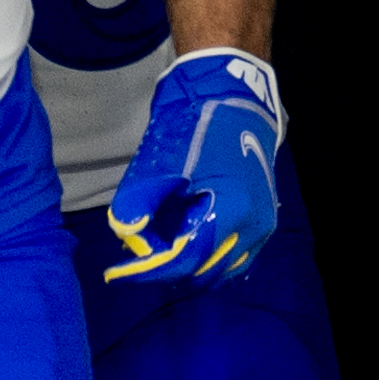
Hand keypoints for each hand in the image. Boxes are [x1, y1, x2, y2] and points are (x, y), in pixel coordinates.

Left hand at [105, 49, 283, 292]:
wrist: (236, 106)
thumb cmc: (196, 130)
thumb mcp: (160, 163)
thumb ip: (138, 200)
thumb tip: (124, 234)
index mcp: (232, 210)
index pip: (185, 259)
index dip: (147, 271)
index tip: (115, 274)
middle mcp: (254, 226)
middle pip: (203, 272)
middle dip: (165, 272)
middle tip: (133, 261)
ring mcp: (263, 228)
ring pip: (220, 272)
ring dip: (186, 270)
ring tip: (154, 255)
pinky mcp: (263, 225)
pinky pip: (233, 261)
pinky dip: (205, 263)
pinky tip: (180, 250)